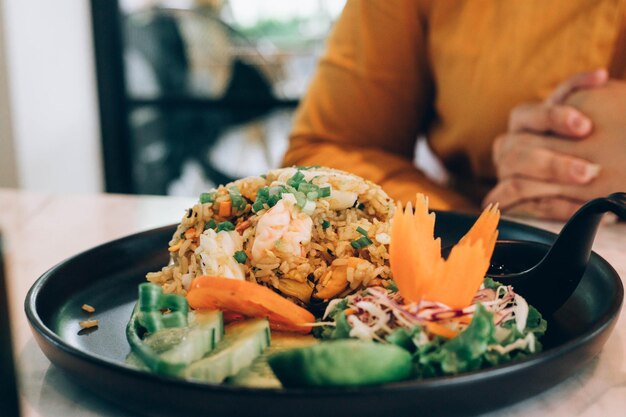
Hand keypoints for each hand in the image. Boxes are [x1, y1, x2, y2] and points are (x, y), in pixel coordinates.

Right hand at [484, 70, 611, 219]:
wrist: (592, 180)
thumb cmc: (593, 142)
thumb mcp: (589, 114)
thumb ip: (587, 98)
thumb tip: (600, 78)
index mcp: (523, 122)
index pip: (527, 116)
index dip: (553, 119)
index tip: (586, 127)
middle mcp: (509, 148)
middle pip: (518, 150)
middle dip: (554, 161)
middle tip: (589, 169)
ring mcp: (506, 176)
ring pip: (516, 180)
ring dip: (552, 181)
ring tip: (588, 183)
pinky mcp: (511, 204)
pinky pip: (526, 208)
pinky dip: (556, 209)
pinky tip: (585, 210)